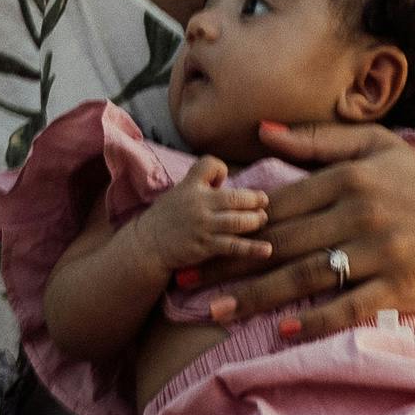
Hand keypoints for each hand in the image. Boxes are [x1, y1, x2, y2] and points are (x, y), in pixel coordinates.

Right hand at [141, 155, 268, 285]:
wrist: (147, 245)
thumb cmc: (166, 218)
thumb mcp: (178, 192)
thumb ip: (200, 184)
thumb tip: (224, 180)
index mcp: (190, 186)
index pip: (210, 164)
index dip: (220, 170)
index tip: (224, 179)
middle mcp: (198, 203)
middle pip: (235, 196)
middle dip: (253, 199)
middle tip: (263, 201)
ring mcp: (203, 226)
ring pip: (238, 221)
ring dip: (255, 220)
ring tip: (263, 219)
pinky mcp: (206, 246)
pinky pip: (234, 246)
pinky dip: (252, 249)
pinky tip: (267, 250)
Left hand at [202, 122, 414, 345]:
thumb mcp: (378, 148)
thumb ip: (319, 140)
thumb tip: (261, 129)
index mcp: (349, 177)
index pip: (279, 202)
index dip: (233, 221)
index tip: (194, 235)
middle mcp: (360, 212)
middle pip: (280, 242)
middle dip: (227, 261)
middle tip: (186, 278)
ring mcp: (378, 251)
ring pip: (305, 275)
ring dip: (255, 295)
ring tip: (215, 310)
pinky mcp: (395, 287)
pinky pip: (346, 306)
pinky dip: (314, 319)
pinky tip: (280, 330)